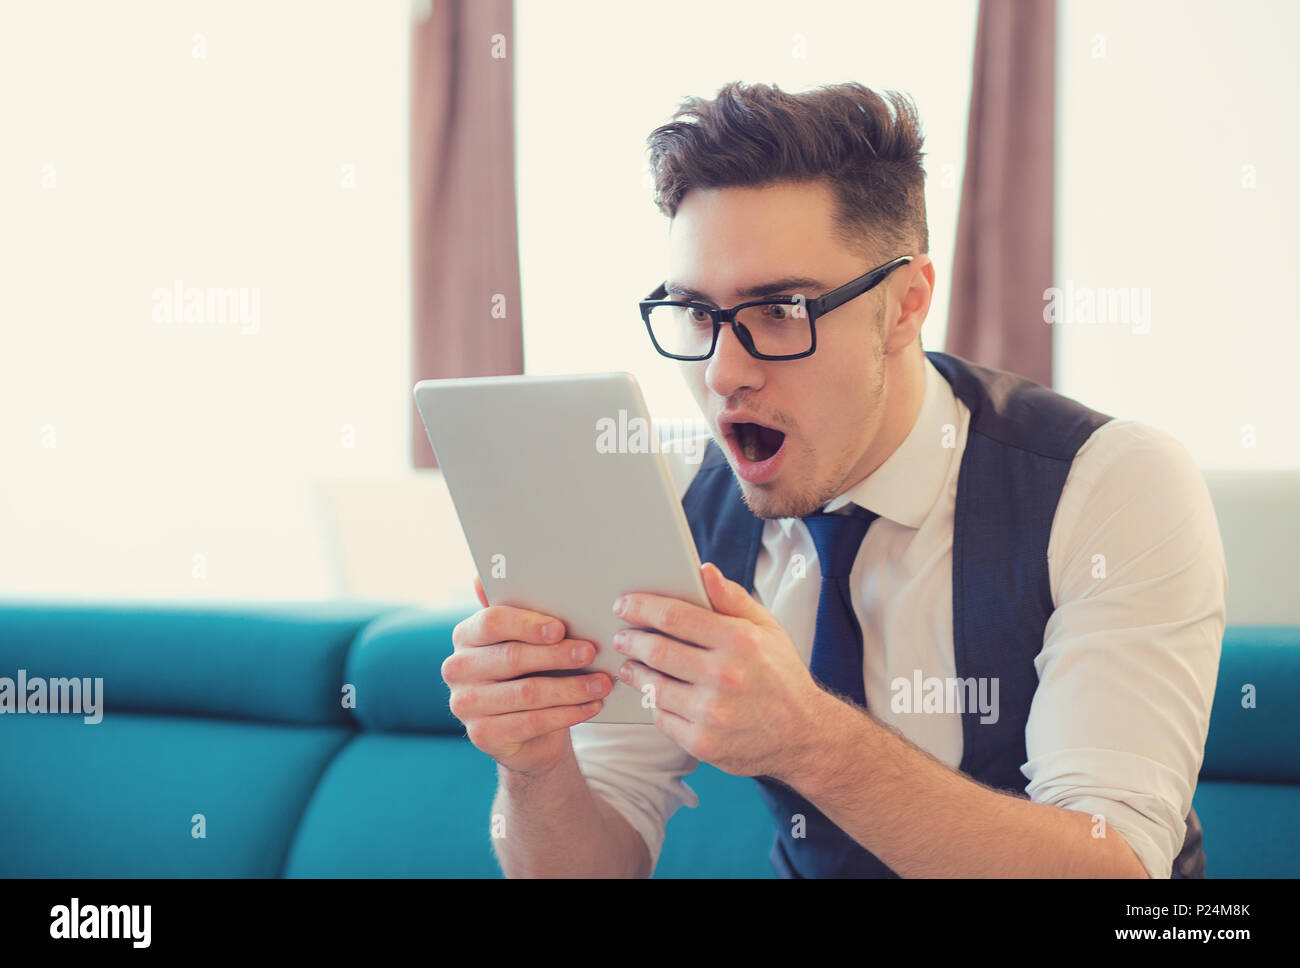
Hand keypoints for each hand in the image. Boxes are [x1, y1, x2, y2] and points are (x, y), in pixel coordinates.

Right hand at [442, 575, 612, 776]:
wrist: (524, 733)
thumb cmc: (528, 673)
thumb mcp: (522, 641)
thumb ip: (516, 612)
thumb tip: (486, 575)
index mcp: (465, 635)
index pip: (492, 622)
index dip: (528, 624)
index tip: (561, 628)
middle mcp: (457, 669)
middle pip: (513, 657)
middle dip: (558, 655)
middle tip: (591, 652)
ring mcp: (465, 704)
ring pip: (527, 692)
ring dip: (571, 687)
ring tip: (602, 683)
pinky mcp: (481, 735)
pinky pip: (532, 722)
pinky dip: (567, 713)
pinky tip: (591, 705)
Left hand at [612, 562, 825, 782]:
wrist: (804, 736)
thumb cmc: (781, 675)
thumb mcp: (767, 628)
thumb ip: (732, 598)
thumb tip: (703, 569)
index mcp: (739, 640)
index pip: (674, 616)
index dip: (641, 607)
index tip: (623, 605)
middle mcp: (724, 676)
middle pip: (656, 650)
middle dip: (630, 640)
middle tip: (622, 637)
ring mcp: (711, 713)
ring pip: (653, 686)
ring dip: (635, 672)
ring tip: (631, 664)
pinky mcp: (703, 743)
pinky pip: (661, 717)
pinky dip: (654, 703)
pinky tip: (655, 694)